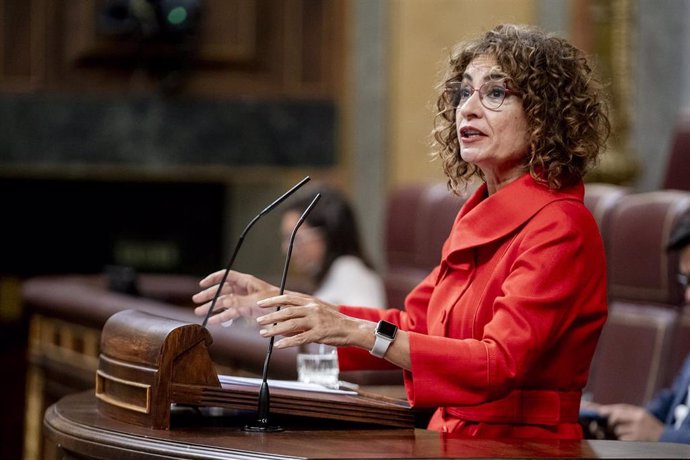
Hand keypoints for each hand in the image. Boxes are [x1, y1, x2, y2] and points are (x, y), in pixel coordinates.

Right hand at [192, 270, 278, 324]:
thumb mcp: (256, 301)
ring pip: (224, 302)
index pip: (226, 275)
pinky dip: (222, 317)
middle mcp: (243, 289)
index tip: (201, 284)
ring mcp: (244, 300)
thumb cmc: (276, 301)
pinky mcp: (246, 310)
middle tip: (196, 300)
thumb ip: (239, 301)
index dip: (213, 279)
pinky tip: (213, 321)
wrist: (287, 312)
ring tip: (200, 312)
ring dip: (212, 307)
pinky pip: (231, 312)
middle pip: (222, 289)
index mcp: (246, 281)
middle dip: (209, 295)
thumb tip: (223, 301)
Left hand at [254, 293, 373, 349]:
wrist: (351, 328)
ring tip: (263, 333)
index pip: (288, 297)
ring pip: (291, 324)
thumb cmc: (333, 321)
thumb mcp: (317, 313)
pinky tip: (278, 345)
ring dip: (275, 329)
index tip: (261, 303)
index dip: (273, 300)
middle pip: (287, 311)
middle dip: (271, 315)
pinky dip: (288, 342)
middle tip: (259, 320)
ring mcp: (316, 321)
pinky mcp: (319, 333)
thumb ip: (300, 317)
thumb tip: (282, 324)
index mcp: (311, 301)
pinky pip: (300, 338)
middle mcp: (312, 308)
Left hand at [596, 404, 663, 440]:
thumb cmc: (651, 428)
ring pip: (618, 429)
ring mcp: (638, 429)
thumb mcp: (643, 417)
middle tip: (610, 426)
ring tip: (629, 434)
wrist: (668, 440)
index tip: (598, 411)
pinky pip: (622, 438)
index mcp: (639, 412)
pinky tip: (631, 439)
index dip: (607, 409)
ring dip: (619, 433)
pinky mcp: (637, 439)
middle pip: (616, 416)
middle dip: (610, 421)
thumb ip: (628, 414)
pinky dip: (623, 439)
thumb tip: (607, 412)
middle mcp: (638, 419)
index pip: (620, 407)